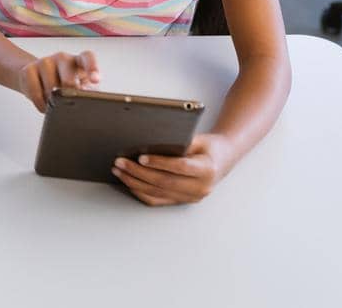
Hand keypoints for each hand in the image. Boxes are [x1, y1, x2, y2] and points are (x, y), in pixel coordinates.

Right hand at [18, 50, 100, 111]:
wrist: (37, 78)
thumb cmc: (64, 84)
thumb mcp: (79, 86)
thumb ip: (87, 92)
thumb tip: (94, 103)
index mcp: (78, 61)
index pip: (87, 57)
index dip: (92, 67)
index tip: (95, 80)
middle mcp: (62, 58)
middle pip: (68, 74)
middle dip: (69, 90)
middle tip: (70, 100)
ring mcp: (44, 62)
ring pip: (50, 85)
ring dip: (53, 100)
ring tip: (55, 105)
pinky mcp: (28, 69)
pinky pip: (34, 91)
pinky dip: (40, 103)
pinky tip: (44, 105)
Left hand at [113, 133, 230, 205]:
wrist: (222, 160)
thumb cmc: (208, 147)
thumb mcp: (198, 139)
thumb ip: (178, 142)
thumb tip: (150, 141)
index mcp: (207, 170)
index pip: (180, 167)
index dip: (159, 163)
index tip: (141, 157)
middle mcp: (200, 187)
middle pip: (164, 182)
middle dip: (138, 172)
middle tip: (120, 162)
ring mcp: (191, 197)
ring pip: (158, 193)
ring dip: (134, 182)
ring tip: (118, 171)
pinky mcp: (182, 201)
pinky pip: (158, 200)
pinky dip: (140, 191)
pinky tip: (128, 182)